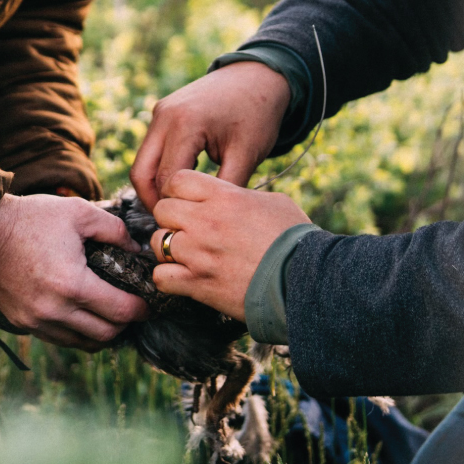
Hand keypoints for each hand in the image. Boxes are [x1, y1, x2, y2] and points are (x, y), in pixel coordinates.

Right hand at [0, 194, 149, 349]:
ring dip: (100, 332)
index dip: (141, 309)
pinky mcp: (20, 323)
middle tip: (132, 309)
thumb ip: (115, 230)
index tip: (148, 303)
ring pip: (81, 342)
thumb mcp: (79, 212)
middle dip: (124, 324)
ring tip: (109, 315)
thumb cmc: (32, 218)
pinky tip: (82, 315)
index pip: (120, 311)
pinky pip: (57, 337)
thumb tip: (136, 250)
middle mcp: (54, 311)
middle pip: (104, 334)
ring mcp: (35, 321)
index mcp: (72, 284)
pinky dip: (75, 331)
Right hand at [131, 62, 289, 209]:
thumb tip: (209, 222)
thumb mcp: (247, 154)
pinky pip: (152, 149)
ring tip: (177, 208)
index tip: (187, 229)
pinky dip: (160, 169)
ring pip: (143, 161)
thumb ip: (225, 189)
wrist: (258, 76)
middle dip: (153, 202)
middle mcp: (165, 116)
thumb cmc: (257, 114)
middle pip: (141, 172)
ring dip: (154, 186)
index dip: (174, 207)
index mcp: (186, 125)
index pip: (167, 180)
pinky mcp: (162, 112)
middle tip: (173, 224)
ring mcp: (160, 112)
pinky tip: (180, 187)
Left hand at [149, 171, 309, 318]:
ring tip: (187, 253)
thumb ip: (239, 195)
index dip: (179, 190)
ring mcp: (198, 254)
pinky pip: (161, 276)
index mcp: (224, 196)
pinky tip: (183, 276)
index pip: (177, 180)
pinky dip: (168, 277)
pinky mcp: (197, 284)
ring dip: (169, 247)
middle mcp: (205, 221)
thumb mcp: (272, 202)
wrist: (304, 280)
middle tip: (188, 228)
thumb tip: (226, 196)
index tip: (188, 200)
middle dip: (172, 217)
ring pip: (158, 242)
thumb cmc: (295, 239)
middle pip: (162, 209)